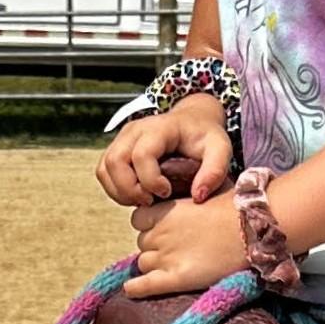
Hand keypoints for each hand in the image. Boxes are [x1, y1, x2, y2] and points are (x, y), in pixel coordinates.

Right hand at [97, 98, 232, 208]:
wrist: (192, 121)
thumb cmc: (205, 136)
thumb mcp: (220, 149)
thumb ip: (215, 171)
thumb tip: (198, 196)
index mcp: (159, 128)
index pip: (141, 155)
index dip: (150, 180)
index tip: (167, 192)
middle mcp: (135, 130)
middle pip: (115, 161)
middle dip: (129, 189)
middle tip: (150, 202)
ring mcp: (122, 138)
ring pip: (105, 168)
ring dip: (120, 192)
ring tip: (144, 200)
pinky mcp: (117, 148)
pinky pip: (104, 172)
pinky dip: (115, 189)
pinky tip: (137, 195)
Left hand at [123, 193, 247, 296]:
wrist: (250, 230)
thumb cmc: (236, 209)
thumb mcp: (207, 191)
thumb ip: (192, 194)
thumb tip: (195, 195)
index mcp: (165, 210)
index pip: (139, 219)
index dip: (150, 225)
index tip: (165, 228)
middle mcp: (159, 233)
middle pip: (143, 243)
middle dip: (155, 246)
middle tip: (178, 248)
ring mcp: (165, 256)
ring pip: (144, 263)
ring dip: (154, 265)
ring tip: (176, 266)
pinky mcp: (175, 278)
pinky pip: (144, 285)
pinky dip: (136, 288)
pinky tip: (132, 289)